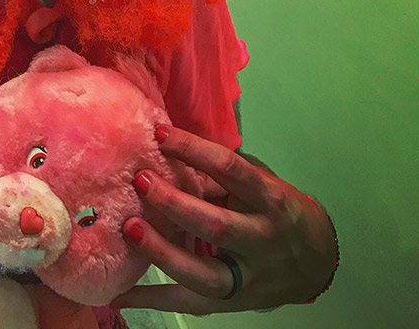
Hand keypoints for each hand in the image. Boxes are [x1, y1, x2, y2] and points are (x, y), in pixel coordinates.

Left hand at [114, 125, 337, 313]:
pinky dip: (155, 299)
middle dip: (176, 204)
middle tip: (141, 181)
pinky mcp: (234, 302)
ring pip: (205, 274)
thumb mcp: (260, 184)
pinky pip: (191, 303)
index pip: (229, 169)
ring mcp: (248, 276)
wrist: (316, 262)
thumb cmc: (277, 210)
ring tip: (131, 230)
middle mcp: (261, 238)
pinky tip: (122, 293)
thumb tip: (169, 156)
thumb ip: (220, 176)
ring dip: (163, 253)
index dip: (194, 149)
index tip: (159, 134)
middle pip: (217, 225)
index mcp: (268, 198)